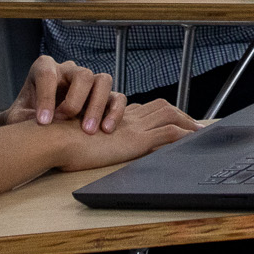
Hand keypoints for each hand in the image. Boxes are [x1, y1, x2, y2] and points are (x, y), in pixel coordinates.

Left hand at [4, 56, 122, 134]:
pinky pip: (118, 98)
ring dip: (97, 106)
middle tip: (65, 122)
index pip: (48, 74)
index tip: (43, 122)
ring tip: (88, 131)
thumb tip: (40, 122)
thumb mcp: (17, 118)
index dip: (46, 97)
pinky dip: (115, 112)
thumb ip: (23, 118)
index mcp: (45, 68)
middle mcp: (70, 70)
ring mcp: (90, 82)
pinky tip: (106, 130)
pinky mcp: (104, 96)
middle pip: (82, 74)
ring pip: (103, 81)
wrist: (39, 125)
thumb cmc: (26, 117)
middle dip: (75, 100)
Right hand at [52, 98, 199, 172]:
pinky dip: (183, 135)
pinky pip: (168, 133)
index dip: (159, 112)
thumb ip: (87, 138)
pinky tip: (193, 139)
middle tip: (194, 124)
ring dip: (187, 122)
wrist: (53, 140)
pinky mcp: (135, 140)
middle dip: (180, 113)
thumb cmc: (57, 143)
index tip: (171, 118)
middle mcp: (126, 118)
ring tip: (201, 131)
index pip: (143, 109)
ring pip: (169, 116)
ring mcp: (132, 127)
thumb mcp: (75, 139)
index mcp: (113, 116)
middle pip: (161, 107)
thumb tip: (86, 146)